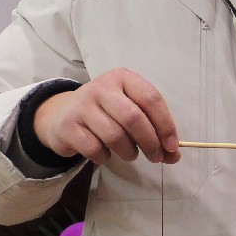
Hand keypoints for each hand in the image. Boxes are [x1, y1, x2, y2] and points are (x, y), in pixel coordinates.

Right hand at [33, 68, 180, 164]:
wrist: (61, 114)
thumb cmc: (105, 112)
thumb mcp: (130, 112)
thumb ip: (153, 131)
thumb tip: (174, 156)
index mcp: (123, 78)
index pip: (151, 99)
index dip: (165, 125)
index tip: (172, 146)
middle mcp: (102, 87)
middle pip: (133, 118)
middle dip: (150, 143)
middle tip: (155, 157)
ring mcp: (82, 105)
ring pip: (115, 136)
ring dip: (129, 152)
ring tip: (131, 154)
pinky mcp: (68, 124)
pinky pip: (94, 148)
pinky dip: (105, 157)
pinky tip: (105, 155)